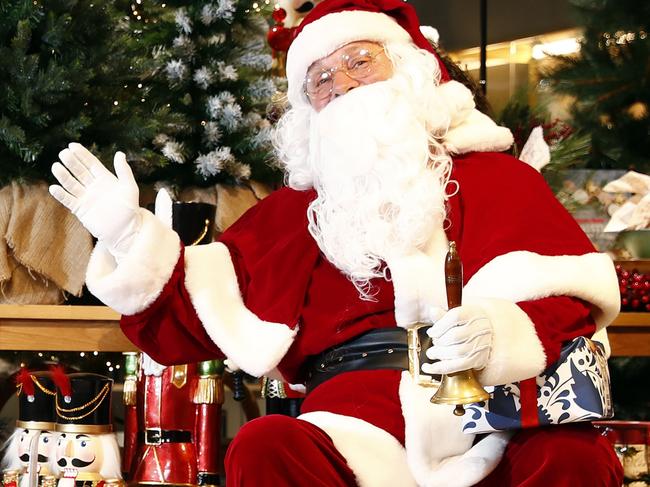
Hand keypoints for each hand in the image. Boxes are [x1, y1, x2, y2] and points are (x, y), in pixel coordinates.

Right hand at [50, 143, 140, 259]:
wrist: (125, 231)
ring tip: (56, 166)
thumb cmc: (130, 209)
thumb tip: (119, 153)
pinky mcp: (80, 209)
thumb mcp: (129, 188)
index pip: (91, 163)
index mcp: (105, 179)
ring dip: (63, 176)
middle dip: (71, 162)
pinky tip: (54, 187)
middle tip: (63, 153)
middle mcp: (93, 186)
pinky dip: (61, 194)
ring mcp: (86, 197)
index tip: (72, 145)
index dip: (82, 154)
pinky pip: (68, 200)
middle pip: (79, 171)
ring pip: (71, 184)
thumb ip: (124, 171)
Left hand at [421, 303, 491, 375]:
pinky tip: (429, 367)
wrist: (487, 334)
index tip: (431, 332)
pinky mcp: (478, 359)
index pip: (455, 317)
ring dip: (440, 353)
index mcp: (473, 313)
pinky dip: (441, 367)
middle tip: (434, 342)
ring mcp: (480, 345)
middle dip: (439, 340)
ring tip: (432, 353)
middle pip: (455, 336)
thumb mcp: (457, 315)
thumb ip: (443, 315)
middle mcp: (479, 328)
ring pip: (457, 351)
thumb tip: (433, 311)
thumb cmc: (468, 323)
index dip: (439, 326)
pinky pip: (458, 365)